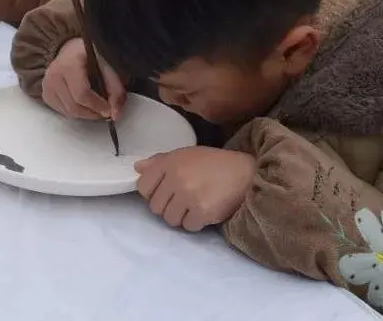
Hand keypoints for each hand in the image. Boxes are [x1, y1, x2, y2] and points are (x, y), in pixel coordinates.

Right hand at [40, 37, 126, 119]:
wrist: (72, 51)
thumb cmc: (90, 56)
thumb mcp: (108, 66)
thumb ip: (115, 89)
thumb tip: (115, 114)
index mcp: (69, 64)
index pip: (82, 94)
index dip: (97, 106)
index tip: (109, 111)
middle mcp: (54, 75)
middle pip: (74, 107)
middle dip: (92, 113)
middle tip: (105, 111)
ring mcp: (47, 85)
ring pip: (68, 112)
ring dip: (85, 114)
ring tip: (96, 106)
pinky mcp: (46, 94)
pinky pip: (62, 112)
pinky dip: (76, 112)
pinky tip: (83, 103)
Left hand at [135, 147, 255, 231]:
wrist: (246, 173)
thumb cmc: (215, 163)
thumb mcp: (187, 154)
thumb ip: (161, 161)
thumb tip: (137, 168)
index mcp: (170, 162)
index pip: (143, 186)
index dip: (152, 192)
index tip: (164, 192)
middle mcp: (177, 178)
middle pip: (155, 207)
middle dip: (168, 206)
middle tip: (183, 200)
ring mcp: (188, 195)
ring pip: (170, 219)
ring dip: (181, 216)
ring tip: (195, 205)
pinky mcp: (202, 211)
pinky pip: (187, 227)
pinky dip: (195, 223)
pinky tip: (205, 211)